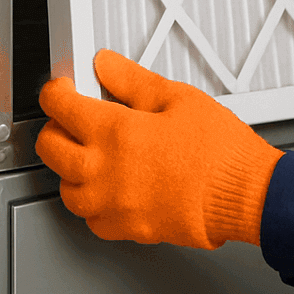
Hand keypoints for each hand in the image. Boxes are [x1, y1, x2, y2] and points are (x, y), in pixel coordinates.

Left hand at [35, 49, 283, 248]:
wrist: (243, 194)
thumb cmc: (220, 150)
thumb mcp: (179, 98)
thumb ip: (134, 80)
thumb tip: (106, 65)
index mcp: (114, 132)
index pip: (60, 106)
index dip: (56, 91)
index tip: (63, 89)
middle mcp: (103, 170)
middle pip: (50, 147)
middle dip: (55, 127)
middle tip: (73, 118)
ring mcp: (111, 204)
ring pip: (65, 187)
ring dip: (70, 167)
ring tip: (92, 153)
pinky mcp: (124, 228)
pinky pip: (90, 217)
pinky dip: (93, 201)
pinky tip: (111, 186)